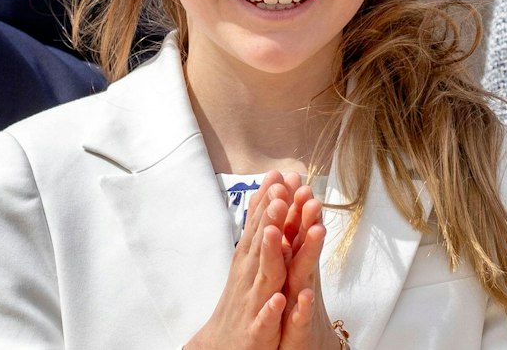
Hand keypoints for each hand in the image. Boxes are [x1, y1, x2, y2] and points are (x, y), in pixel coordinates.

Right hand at [185, 172, 298, 349]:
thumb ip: (260, 230)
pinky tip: (281, 299)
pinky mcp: (257, 333)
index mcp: (252, 262)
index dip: (270, 201)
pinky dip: (271, 310)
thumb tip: (268, 194)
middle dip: (271, 218)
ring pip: (265, 277)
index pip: (261, 227)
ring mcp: (253, 304)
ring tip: (276, 232)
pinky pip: (265, 322)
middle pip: (262, 245)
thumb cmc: (243, 300)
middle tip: (280, 190)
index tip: (279, 174)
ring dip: (269, 253)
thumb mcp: (251, 263)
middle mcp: (251, 278)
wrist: (224, 345)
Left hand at [279, 184, 337, 349]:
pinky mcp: (299, 333)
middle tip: (311, 193)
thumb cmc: (286, 312)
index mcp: (291, 267)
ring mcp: (301, 307)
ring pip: (305, 278)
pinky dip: (303, 309)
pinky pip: (301, 321)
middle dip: (307, 220)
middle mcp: (299, 282)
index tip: (293, 176)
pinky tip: (306, 297)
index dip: (293, 205)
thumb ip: (288, 243)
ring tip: (315, 229)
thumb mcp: (285, 275)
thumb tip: (286, 207)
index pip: (292, 232)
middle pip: (303, 246)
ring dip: (310, 254)